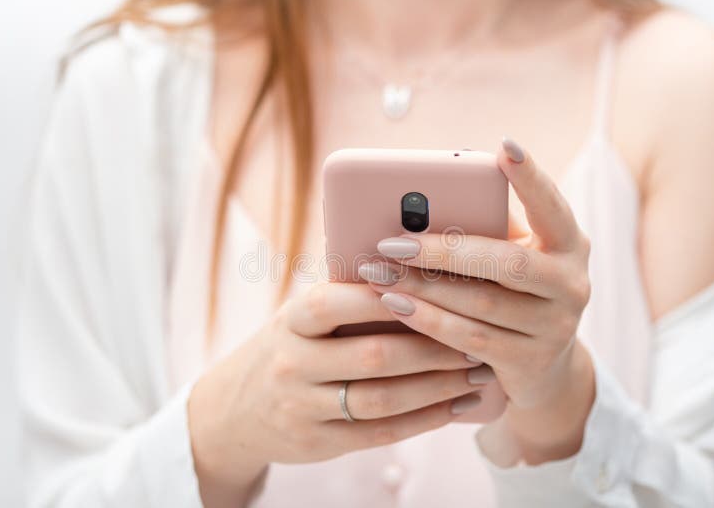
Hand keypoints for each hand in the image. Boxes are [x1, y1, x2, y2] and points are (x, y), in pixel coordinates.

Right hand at [188, 282, 488, 505]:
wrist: (235, 409)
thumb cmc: (290, 346)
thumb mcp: (301, 316)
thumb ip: (347, 298)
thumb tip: (420, 269)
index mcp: (292, 320)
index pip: (337, 303)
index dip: (387, 296)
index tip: (437, 288)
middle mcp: (293, 363)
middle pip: (372, 356)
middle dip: (432, 348)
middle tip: (477, 338)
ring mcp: (302, 408)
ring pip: (382, 399)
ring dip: (438, 386)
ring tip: (478, 372)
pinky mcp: (318, 443)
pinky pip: (381, 433)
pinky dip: (425, 419)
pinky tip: (456, 405)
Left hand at [361, 138, 595, 464]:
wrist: (545, 367)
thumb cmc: (515, 291)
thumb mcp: (512, 255)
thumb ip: (486, 229)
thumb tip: (419, 200)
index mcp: (568, 244)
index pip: (551, 206)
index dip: (531, 178)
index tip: (506, 146)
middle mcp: (571, 283)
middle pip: (506, 262)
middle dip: (443, 250)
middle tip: (391, 240)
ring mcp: (555, 327)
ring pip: (482, 302)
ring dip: (423, 287)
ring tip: (379, 273)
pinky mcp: (529, 362)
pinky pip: (470, 338)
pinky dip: (429, 320)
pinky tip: (395, 306)